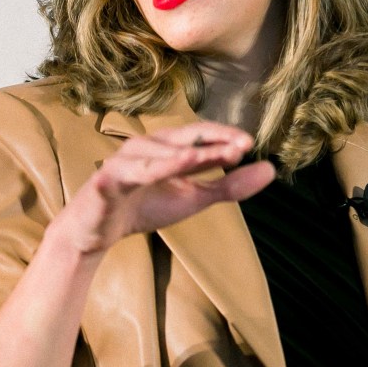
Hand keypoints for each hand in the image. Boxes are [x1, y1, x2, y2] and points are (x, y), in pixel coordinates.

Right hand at [51, 122, 274, 255]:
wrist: (97, 230)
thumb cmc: (145, 205)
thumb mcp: (194, 197)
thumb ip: (229, 185)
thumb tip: (270, 170)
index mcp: (170, 147)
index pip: (201, 136)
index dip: (224, 137)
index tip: (249, 143)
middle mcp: (148, 147)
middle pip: (180, 139)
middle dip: (208, 142)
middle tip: (236, 147)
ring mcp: (125, 163)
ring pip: (152, 156)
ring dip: (174, 156)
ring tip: (197, 157)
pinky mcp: (105, 183)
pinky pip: (123, 176)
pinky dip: (135, 173)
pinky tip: (147, 173)